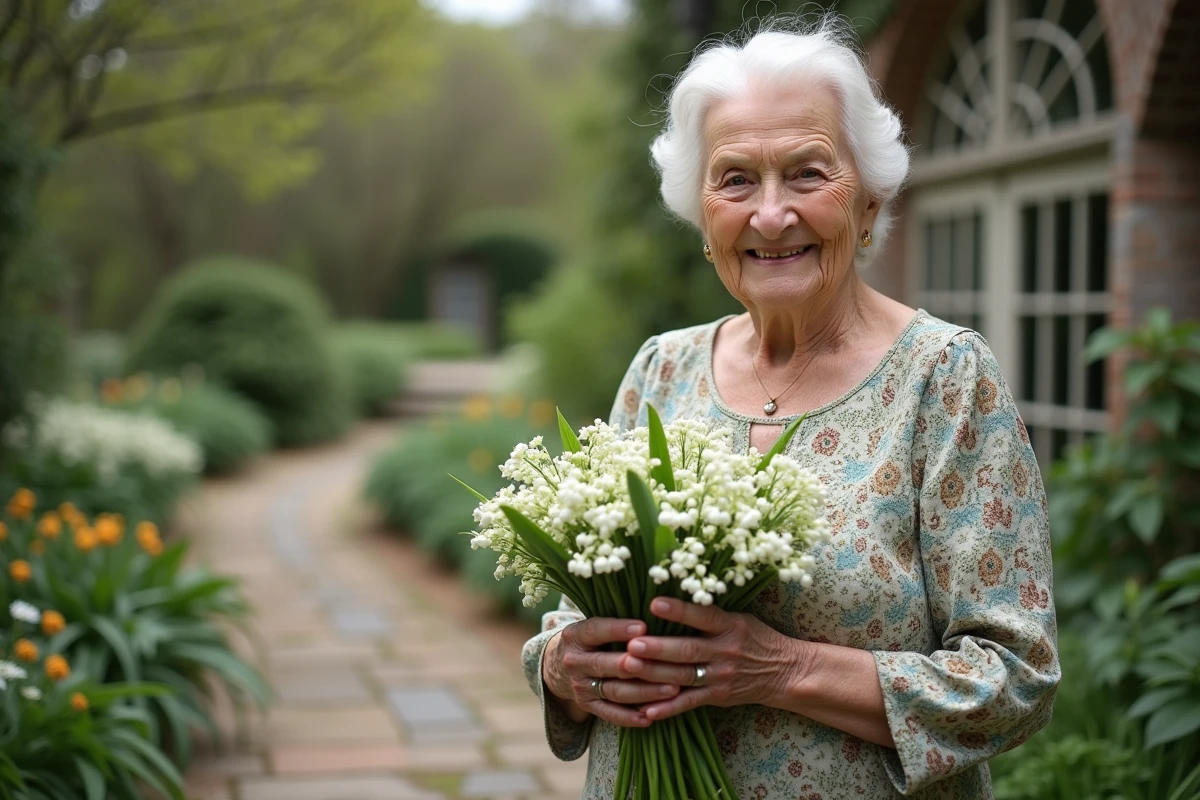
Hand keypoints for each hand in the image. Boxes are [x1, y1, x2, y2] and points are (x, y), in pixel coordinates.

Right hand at [543, 617, 681, 727]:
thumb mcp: (594, 625)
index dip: (618, 629)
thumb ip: (617, 623)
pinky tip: (652, 716)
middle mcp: (574, 661)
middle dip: (638, 665)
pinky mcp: (586, 705)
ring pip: (614, 691)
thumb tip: (655, 615)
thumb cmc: (591, 639)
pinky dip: (631, 717)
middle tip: (668, 663)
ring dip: (645, 692)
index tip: (644, 627)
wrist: (558, 665)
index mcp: (575, 635)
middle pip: (607, 664)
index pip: (596, 630)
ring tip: (672, 689)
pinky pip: (610, 714)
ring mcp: (579, 686)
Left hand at [620, 597, 808, 721]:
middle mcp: (724, 651)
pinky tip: (647, 710)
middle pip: (688, 650)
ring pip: (684, 676)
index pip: (703, 616)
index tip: (654, 603)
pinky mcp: (717, 696)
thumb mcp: (740, 617)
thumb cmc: (756, 638)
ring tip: (628, 668)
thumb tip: (677, 594)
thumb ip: (711, 613)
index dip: (679, 610)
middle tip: (631, 644)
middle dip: (658, 648)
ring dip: (654, 674)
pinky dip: (668, 708)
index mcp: (730, 626)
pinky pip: (690, 703)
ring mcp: (720, 676)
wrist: (784, 672)